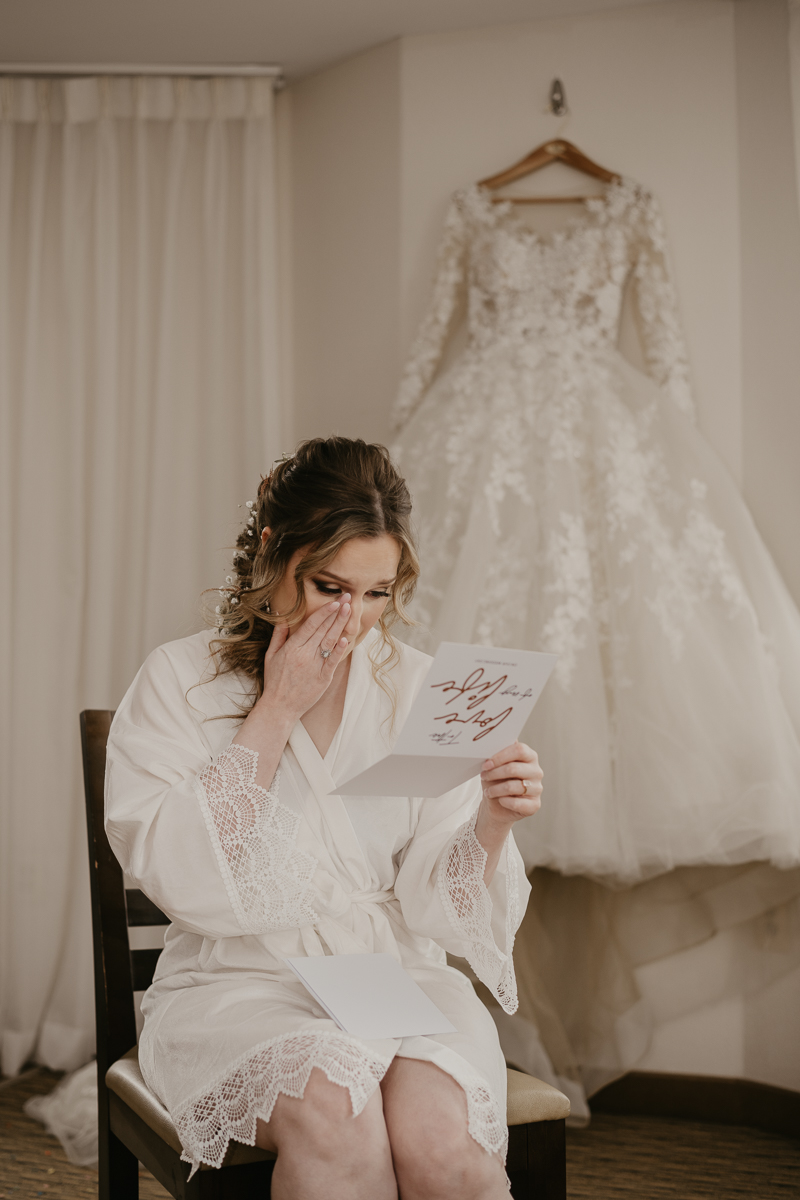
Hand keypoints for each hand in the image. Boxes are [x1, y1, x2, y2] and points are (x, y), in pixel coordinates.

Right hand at [257, 596, 351, 725]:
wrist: (279, 707)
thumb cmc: (275, 681)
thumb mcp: (270, 656)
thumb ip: (278, 636)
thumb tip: (282, 617)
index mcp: (292, 648)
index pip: (310, 625)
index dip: (323, 612)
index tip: (334, 601)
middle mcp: (304, 654)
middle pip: (322, 629)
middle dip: (336, 612)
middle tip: (347, 597)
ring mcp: (314, 666)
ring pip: (329, 641)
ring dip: (340, 624)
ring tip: (349, 610)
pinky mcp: (323, 678)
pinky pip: (332, 661)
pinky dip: (339, 649)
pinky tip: (346, 638)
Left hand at [478, 742, 542, 831]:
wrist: (498, 804)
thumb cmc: (497, 780)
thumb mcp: (495, 765)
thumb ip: (496, 753)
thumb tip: (488, 743)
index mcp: (529, 756)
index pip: (519, 750)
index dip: (500, 756)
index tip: (486, 764)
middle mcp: (536, 771)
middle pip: (514, 768)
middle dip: (494, 773)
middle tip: (483, 776)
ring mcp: (537, 788)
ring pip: (512, 786)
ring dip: (495, 789)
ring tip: (488, 791)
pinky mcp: (535, 804)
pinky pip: (517, 803)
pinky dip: (505, 802)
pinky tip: (500, 800)